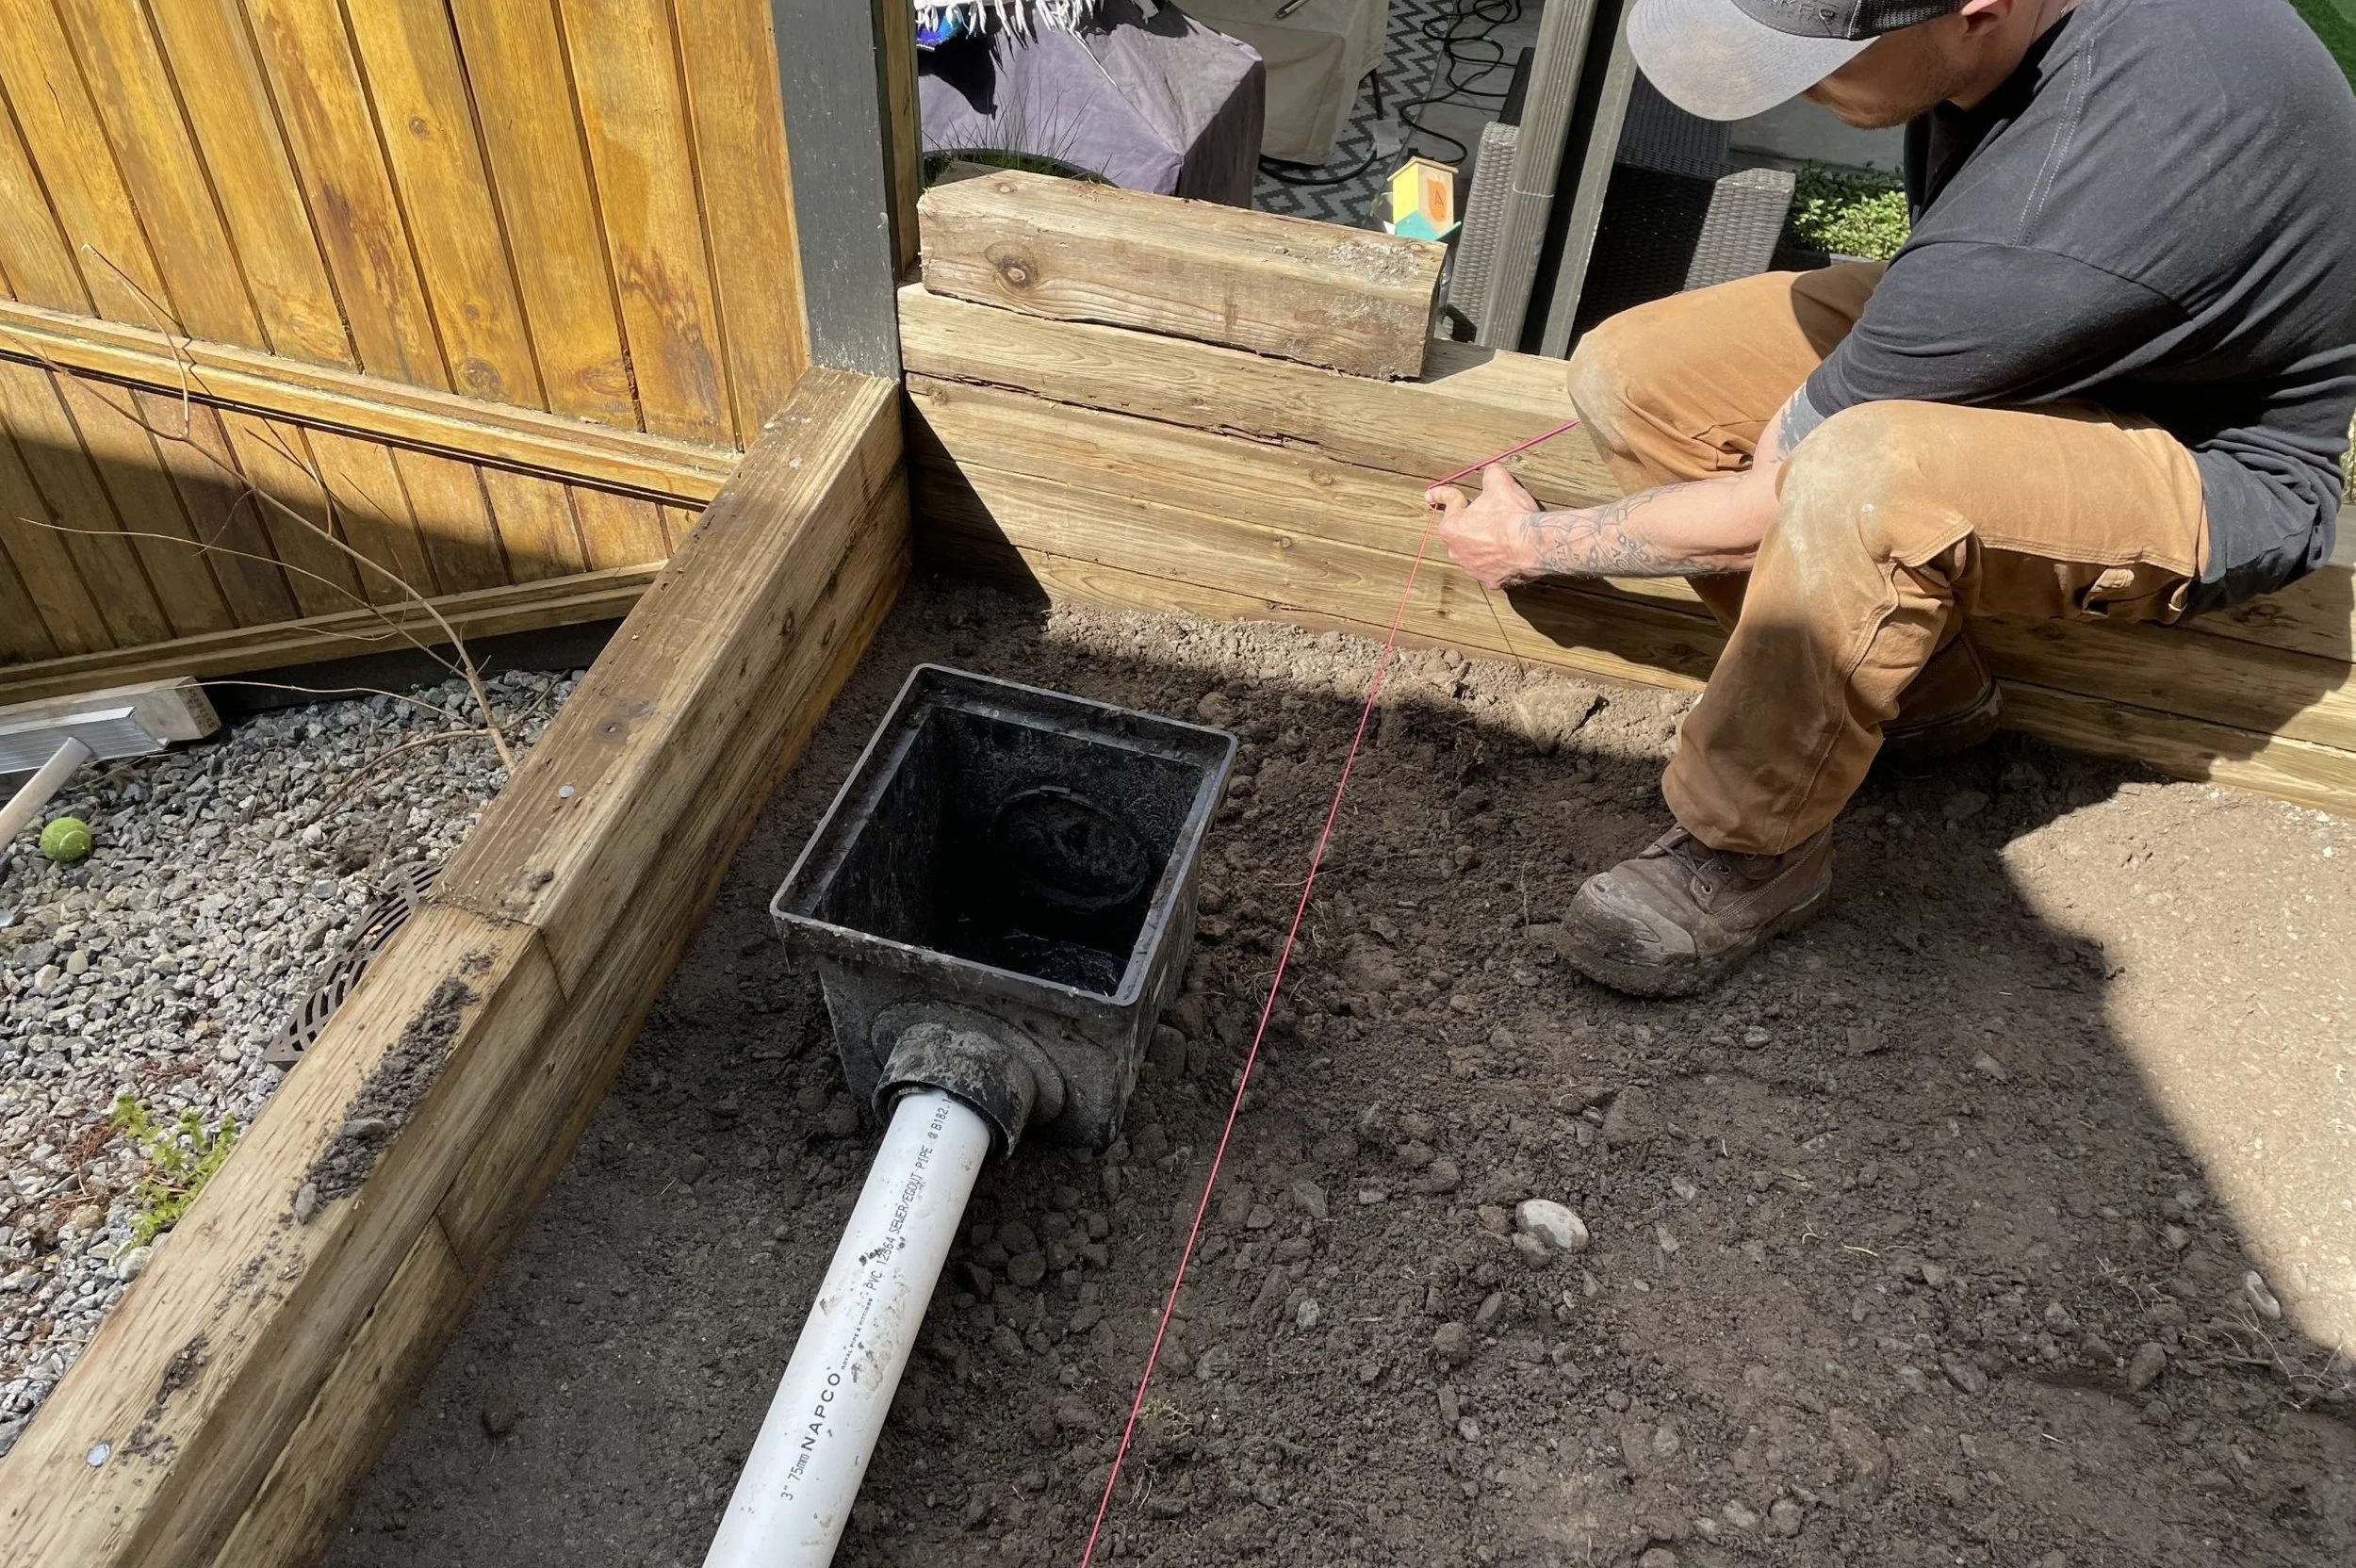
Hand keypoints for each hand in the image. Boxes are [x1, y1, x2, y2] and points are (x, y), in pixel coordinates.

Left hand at [1429, 463, 1541, 589]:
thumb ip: (1490, 474)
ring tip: (1503, 532)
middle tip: (1490, 512)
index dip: (1444, 494)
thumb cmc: (1512, 515)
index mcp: (1451, 527)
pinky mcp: (1491, 581)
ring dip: (1485, 542)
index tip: (1431, 494)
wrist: (1534, 546)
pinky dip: (1499, 559)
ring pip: (1475, 550)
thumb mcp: (1500, 483)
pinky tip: (1510, 551)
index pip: (1449, 503)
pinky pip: (1492, 567)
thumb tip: (1490, 471)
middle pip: (1461, 530)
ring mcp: (1473, 569)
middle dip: (1472, 521)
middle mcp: (1456, 552)